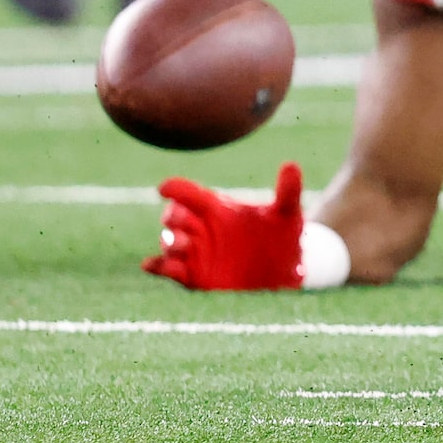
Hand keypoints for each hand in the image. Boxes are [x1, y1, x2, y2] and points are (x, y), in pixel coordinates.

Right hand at [143, 162, 304, 290]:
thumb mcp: (288, 214)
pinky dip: (156, 266)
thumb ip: (288, 191)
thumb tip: (292, 165)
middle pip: (174, 217)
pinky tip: (150, 264)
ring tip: (183, 244)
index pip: (191, 194)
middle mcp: (203, 228)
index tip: (163, 188)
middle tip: (179, 219)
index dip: (175, 189)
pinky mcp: (193, 276)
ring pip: (169, 242)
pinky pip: (167, 269)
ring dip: (169, 242)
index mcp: (220, 208)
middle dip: (172, 217)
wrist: (284, 274)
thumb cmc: (284, 238)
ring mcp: (196, 252)